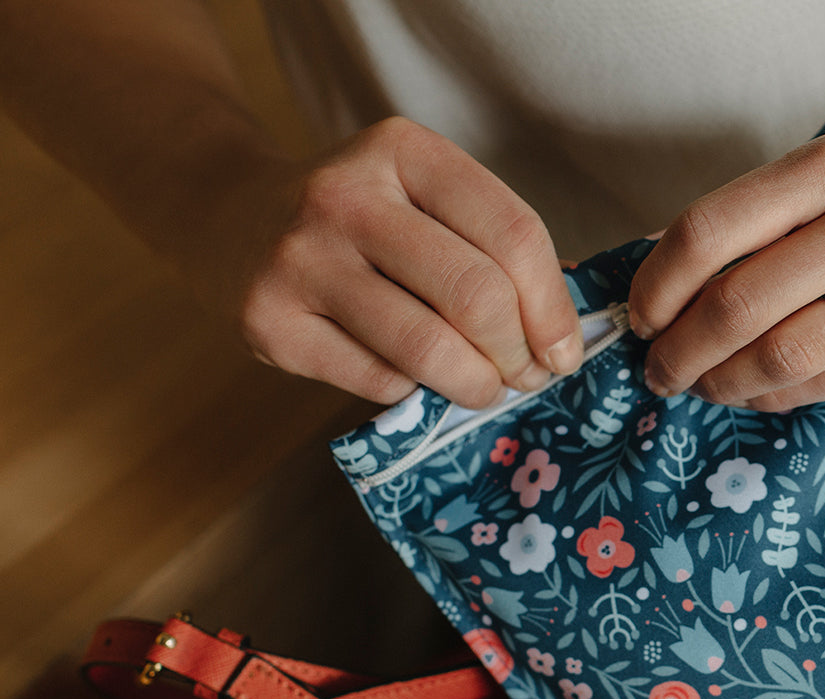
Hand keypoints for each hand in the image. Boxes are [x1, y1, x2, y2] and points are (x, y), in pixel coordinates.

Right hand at [225, 117, 582, 407]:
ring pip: (428, 349)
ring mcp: (300, 260)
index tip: (562, 352)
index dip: (553, 308)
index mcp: (403, 151)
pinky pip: (379, 381)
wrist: (230, 219)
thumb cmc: (358, 220)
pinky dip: (414, 392)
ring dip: (475, 386)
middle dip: (517, 355)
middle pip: (476, 296)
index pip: (513, 233)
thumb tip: (564, 331)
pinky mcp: (270, 323)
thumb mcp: (422, 199)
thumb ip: (491, 247)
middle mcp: (347, 196)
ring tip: (481, 388)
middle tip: (523, 376)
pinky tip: (412, 378)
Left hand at [628, 79, 824, 410]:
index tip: (641, 317)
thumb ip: (757, 217)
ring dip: (719, 383)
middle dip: (678, 352)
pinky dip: (773, 396)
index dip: (656, 286)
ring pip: (782, 357)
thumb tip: (662, 279)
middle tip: (658, 369)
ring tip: (699, 385)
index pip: (709, 232)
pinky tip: (753, 391)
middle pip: (737, 306)